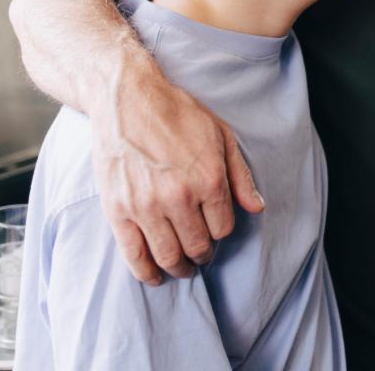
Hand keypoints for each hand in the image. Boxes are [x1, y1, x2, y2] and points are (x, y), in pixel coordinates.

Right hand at [92, 65, 264, 283]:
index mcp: (209, 179)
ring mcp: (146, 206)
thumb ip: (240, 175)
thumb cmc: (177, 113)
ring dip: (179, 267)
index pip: (224, 228)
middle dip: (203, 255)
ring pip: (169, 255)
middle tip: (201, 255)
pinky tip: (153, 276)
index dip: (222, 231)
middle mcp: (180, 197)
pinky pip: (134, 254)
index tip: (215, 228)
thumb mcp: (221, 135)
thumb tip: (256, 208)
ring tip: (182, 267)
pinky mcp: (118, 210)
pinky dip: (145, 272)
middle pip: (198, 246)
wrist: (127, 99)